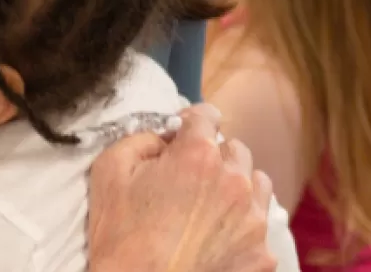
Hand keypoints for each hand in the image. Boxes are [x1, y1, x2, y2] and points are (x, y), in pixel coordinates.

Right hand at [87, 104, 277, 271]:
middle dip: (214, 159)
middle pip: (235, 151)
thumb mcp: (109, 173)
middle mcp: (234, 181)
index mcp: (198, 156)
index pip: (207, 116)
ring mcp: (252, 219)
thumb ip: (140, 139)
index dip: (192, 124)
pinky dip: (242, 228)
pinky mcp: (261, 253)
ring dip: (237, 188)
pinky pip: (259, 227)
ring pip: (256, 184)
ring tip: (210, 210)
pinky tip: (218, 241)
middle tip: (190, 182)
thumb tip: (164, 137)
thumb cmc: (120, 240)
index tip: (183, 137)